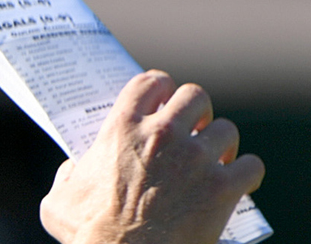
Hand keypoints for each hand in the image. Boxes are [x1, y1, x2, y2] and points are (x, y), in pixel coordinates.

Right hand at [39, 70, 264, 243]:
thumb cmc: (90, 236)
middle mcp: (162, 134)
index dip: (162, 88)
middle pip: (195, 96)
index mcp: (123, 126)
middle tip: (196, 129)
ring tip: (219, 158)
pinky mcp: (222, 188)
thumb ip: (66, 178)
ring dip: (223, 143)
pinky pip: (251, 165)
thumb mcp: (59, 202)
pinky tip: (239, 183)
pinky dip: (246, 173)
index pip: (151, 82)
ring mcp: (196, 159)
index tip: (165, 100)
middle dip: (199, 111)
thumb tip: (71, 171)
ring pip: (227, 129)